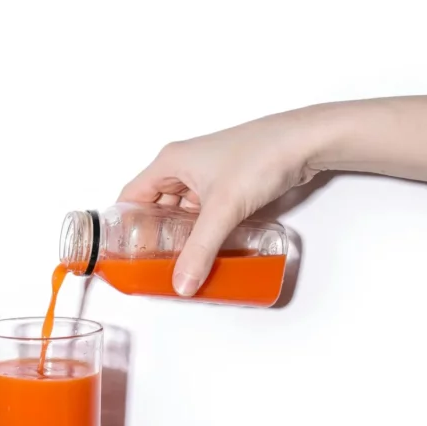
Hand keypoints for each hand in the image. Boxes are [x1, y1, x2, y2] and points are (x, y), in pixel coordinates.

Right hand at [119, 105, 330, 294]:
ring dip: (181, 236)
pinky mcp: (228, 185)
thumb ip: (200, 250)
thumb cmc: (261, 156)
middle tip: (152, 266)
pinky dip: (202, 232)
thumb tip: (182, 283)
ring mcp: (207, 176)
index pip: (131, 197)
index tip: (122, 253)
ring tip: (177, 264)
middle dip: (154, 237)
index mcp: (170, 162)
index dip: (123, 225)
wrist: (304, 143)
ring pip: (182, 212)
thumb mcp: (223, 208)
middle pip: (156, 207)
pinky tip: (206, 251)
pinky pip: (204, 213)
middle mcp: (184, 166)